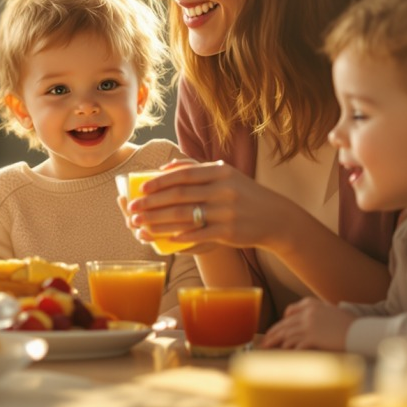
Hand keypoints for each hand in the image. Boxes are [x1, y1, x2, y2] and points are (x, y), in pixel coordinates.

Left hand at [125, 159, 295, 251]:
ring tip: (141, 225)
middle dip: (151, 203)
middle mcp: (223, 190)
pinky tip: (164, 239)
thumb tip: (165, 167)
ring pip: (184, 217)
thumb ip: (196, 168)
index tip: (141, 189)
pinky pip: (198, 234)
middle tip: (132, 210)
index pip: (183, 175)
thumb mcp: (226, 175)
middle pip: (179, 196)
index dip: (159, 182)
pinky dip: (180, 236)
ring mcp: (226, 211)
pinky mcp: (228, 231)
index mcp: (220, 172)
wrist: (274, 217)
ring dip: (158, 221)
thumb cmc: (243, 194)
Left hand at [259, 298, 352, 350]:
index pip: (291, 311)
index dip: (282, 320)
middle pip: (285, 324)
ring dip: (275, 342)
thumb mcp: (332, 311)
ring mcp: (309, 325)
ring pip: (286, 334)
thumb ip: (318, 314)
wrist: (360, 331)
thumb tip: (308, 322)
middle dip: (273, 333)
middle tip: (264, 341)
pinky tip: (282, 353)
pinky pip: (295, 344)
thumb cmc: (350, 324)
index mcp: (312, 304)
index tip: (277, 327)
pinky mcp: (312, 337)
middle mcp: (308, 313)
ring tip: (267, 348)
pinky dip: (287, 349)